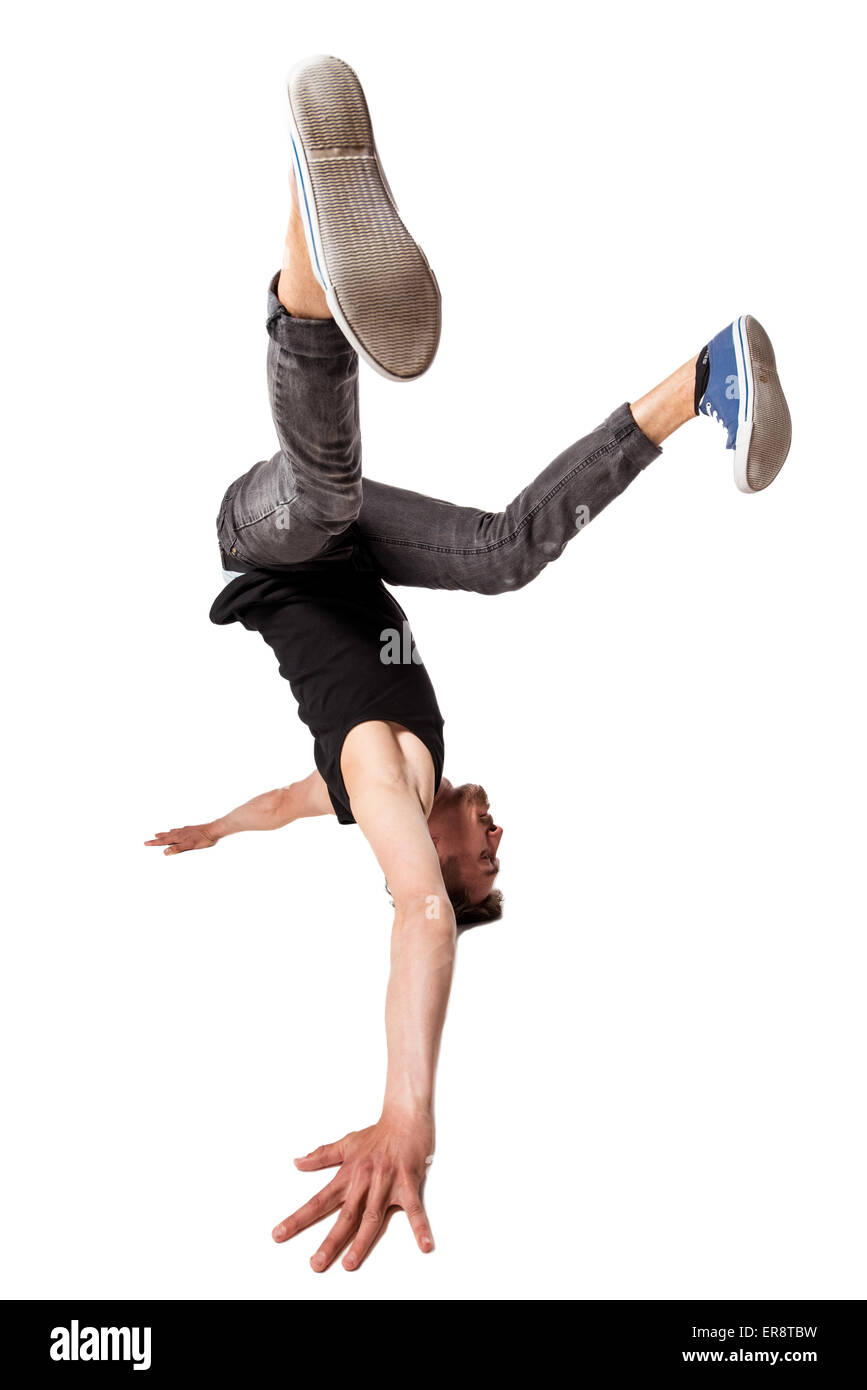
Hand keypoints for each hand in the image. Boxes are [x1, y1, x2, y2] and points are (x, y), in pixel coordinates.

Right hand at [144, 824, 216, 855]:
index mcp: (178, 837)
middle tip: (148, 840)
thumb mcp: (189, 846)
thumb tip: (165, 852)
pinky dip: (173, 831)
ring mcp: (185, 831)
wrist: (213, 830)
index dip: (155, 843)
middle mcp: (180, 833)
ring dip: (164, 834)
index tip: (146, 843)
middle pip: (165, 837)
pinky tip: (174, 831)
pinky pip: (178, 830)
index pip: (164, 841)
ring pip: (171, 833)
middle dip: (157, 839)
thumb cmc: (203, 839)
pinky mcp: (190, 830)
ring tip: (158, 834)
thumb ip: (177, 849)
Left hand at [272, 1113, 434, 1271]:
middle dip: (329, 1241)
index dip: (298, 1219)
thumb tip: (297, 1162)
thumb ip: (322, 1156)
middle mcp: (364, 1181)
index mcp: (348, 1174)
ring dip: (361, 1241)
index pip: (318, 1200)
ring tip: (350, 1264)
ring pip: (372, 1217)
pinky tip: (424, 1245)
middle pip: (344, 1216)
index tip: (279, 1235)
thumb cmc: (378, 1133)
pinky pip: (415, 1209)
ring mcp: (386, 1183)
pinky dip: (420, 1227)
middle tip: (315, 1264)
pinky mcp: (408, 1183)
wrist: (406, 1116)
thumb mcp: (347, 1143)